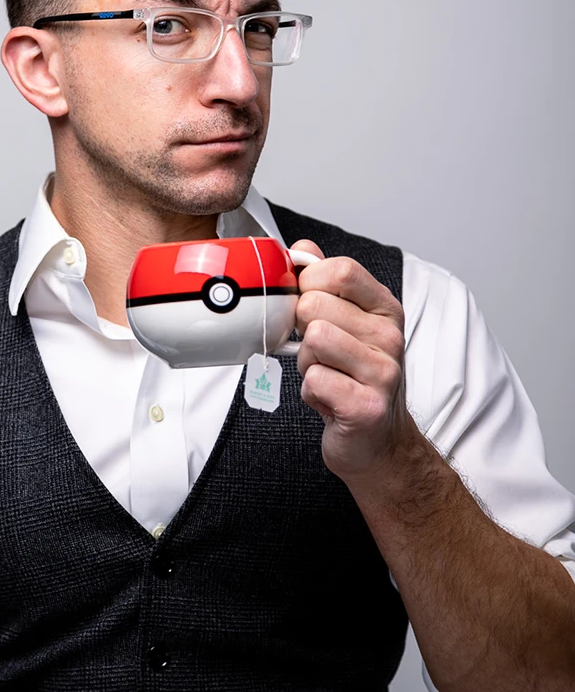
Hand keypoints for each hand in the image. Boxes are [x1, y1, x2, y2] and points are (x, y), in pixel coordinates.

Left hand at [291, 239, 417, 482]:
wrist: (377, 442)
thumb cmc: (356, 380)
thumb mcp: (345, 325)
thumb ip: (324, 284)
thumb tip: (303, 249)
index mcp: (384, 309)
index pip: (339, 270)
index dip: (307, 283)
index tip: (306, 303)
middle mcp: (390, 336)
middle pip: (316, 304)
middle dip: (302, 330)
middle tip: (319, 352)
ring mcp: (383, 372)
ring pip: (313, 339)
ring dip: (306, 361)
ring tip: (325, 374)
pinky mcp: (366, 406)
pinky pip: (314, 379)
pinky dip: (310, 391)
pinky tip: (329, 398)